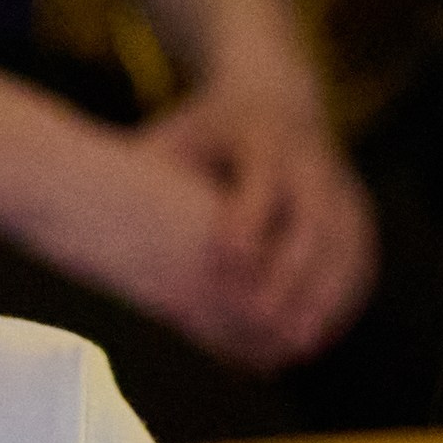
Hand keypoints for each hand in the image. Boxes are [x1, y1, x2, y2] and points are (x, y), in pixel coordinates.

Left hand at [136, 74, 377, 367]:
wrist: (276, 96)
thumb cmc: (205, 131)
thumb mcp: (172, 140)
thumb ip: (141, 181)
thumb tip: (81, 219)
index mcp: (262, 137)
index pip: (260, 182)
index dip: (245, 222)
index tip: (223, 266)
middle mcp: (310, 159)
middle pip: (312, 220)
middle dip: (290, 273)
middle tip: (264, 324)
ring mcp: (341, 184)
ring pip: (345, 244)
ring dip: (325, 296)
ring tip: (296, 345)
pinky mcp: (357, 208)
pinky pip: (360, 257)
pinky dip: (344, 297)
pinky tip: (320, 337)